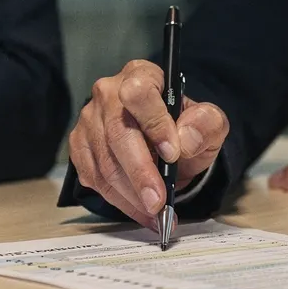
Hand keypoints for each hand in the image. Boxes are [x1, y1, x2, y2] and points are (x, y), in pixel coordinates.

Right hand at [69, 59, 227, 227]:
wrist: (165, 143)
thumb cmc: (184, 128)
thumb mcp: (208, 123)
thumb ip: (206, 125)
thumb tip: (185, 138)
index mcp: (140, 75)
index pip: (139, 92)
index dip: (154, 124)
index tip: (172, 154)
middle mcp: (108, 93)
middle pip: (117, 134)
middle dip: (140, 173)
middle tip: (159, 201)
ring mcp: (89, 121)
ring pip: (105, 163)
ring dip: (132, 195)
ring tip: (157, 213)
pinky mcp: (80, 147)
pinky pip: (95, 179)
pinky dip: (120, 202)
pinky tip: (142, 212)